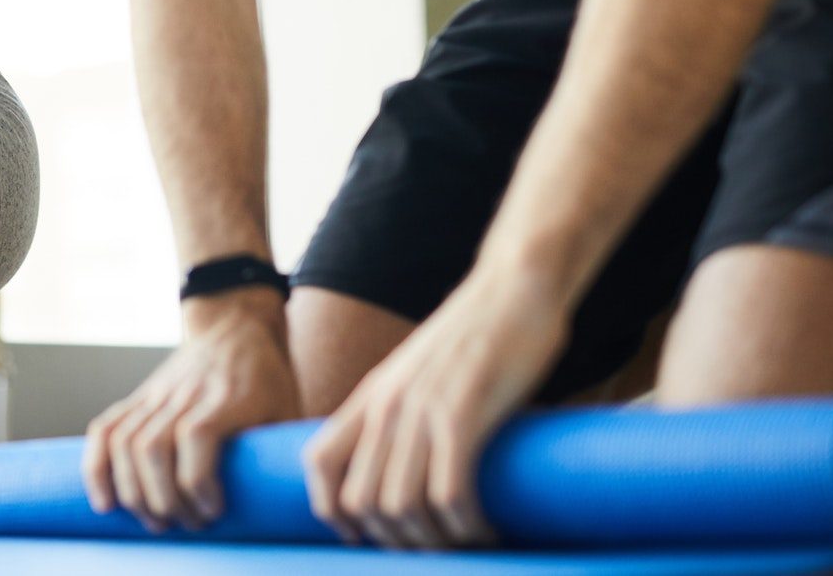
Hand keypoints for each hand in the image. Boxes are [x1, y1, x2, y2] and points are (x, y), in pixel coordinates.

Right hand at [83, 291, 300, 533]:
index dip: (199, 481)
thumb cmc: (268, 376)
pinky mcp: (139, 398)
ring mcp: (157, 395)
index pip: (197, 435)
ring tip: (158, 520)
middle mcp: (186, 394)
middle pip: (153, 447)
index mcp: (229, 396)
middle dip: (165, 498)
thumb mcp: (288, 407)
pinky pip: (105, 430)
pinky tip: (104, 501)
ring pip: (126, 444)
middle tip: (188, 523)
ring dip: (135, 492)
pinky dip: (97, 467)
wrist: (235, 324)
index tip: (215, 510)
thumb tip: (298, 502)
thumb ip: (285, 450)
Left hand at [302, 268, 570, 549]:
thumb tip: (401, 466)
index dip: (333, 512)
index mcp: (370, 395)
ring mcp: (422, 409)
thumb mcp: (418, 374)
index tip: (370, 535)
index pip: (318, 463)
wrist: (513, 287)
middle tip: (433, 546)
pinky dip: (467, 526)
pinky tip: (488, 529)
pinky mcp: (464, 412)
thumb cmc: (476, 337)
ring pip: (401, 507)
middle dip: (394, 540)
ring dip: (433, 541)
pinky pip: (450, 493)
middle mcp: (386, 405)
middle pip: (360, 501)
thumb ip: (402, 412)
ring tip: (464, 543)